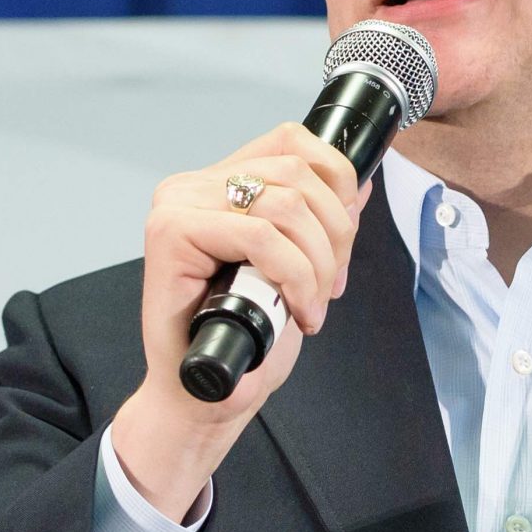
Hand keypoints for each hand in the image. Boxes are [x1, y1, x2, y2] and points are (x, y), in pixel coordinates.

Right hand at [110, 123, 371, 519]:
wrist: (205, 390)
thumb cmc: (243, 335)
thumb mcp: (298, 267)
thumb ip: (319, 222)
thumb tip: (360, 186)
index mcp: (220, 180)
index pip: (293, 141)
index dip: (338, 181)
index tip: (345, 240)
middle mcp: (194, 184)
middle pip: (299, 174)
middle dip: (336, 235)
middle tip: (333, 286)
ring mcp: (178, 205)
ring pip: (285, 205)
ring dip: (318, 263)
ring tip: (312, 304)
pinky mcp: (170, 232)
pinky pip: (260, 237)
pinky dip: (295, 277)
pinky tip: (297, 311)